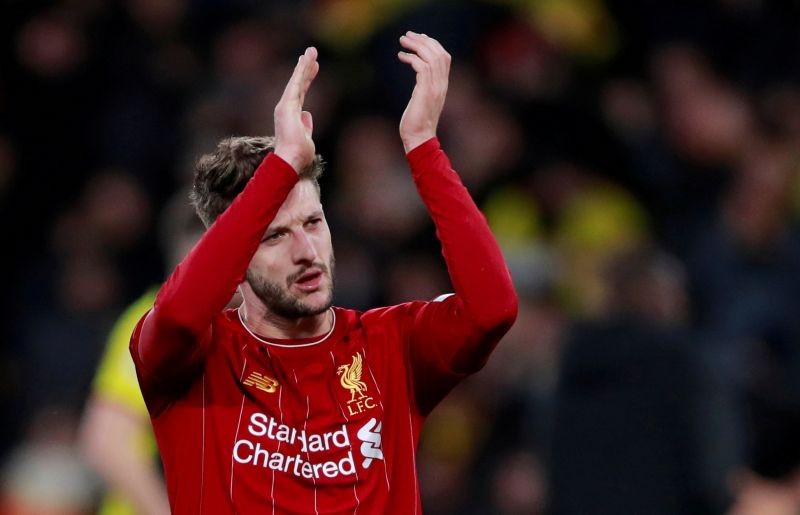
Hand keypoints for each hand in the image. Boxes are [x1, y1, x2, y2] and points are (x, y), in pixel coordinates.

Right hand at [274, 47, 318, 173]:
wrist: (290, 161)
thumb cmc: (298, 154)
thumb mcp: (306, 137)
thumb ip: (306, 125)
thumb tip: (308, 115)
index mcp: (291, 116)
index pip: (301, 94)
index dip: (307, 80)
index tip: (314, 69)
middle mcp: (286, 109)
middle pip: (299, 84)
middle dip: (306, 68)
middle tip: (312, 53)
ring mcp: (285, 106)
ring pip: (297, 81)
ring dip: (304, 65)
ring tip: (311, 51)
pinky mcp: (287, 105)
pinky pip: (296, 84)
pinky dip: (301, 72)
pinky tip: (306, 60)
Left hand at [397, 32, 450, 152]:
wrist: (419, 139)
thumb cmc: (417, 123)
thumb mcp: (423, 100)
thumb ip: (424, 87)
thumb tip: (419, 76)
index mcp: (442, 86)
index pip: (444, 57)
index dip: (432, 44)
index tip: (419, 38)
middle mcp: (441, 85)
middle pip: (439, 53)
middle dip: (423, 41)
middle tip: (407, 35)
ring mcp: (435, 88)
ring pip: (431, 58)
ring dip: (416, 46)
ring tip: (402, 41)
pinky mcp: (425, 92)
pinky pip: (421, 67)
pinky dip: (411, 58)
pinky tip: (401, 57)